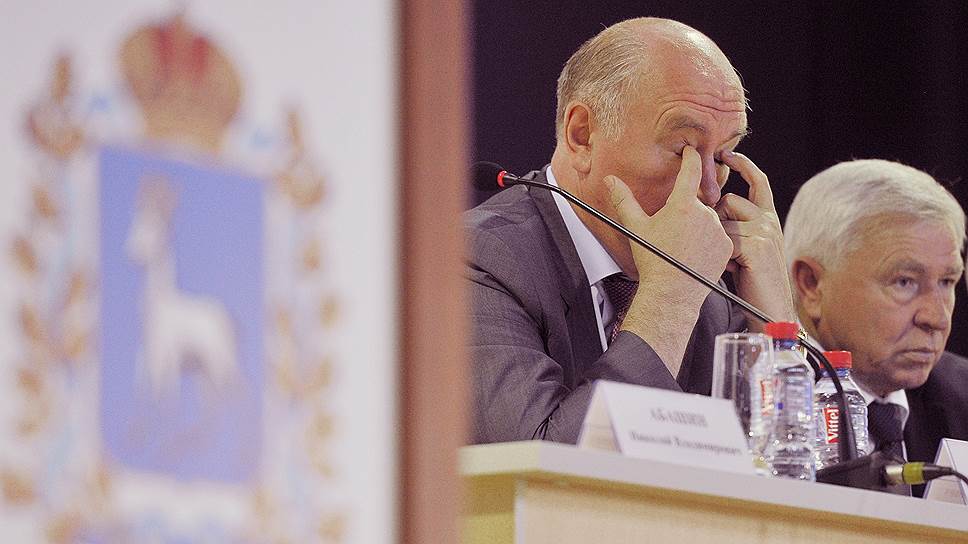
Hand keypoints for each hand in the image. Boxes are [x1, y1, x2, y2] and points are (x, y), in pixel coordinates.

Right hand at [606, 146, 732, 291]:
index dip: (691, 157)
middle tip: (673, 229)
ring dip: (698, 225)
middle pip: (697, 201)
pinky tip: (695, 253)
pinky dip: (709, 241)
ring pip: (709, 219)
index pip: (691, 170)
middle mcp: (704, 214)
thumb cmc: (654, 260)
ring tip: (683, 245)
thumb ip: (624, 199)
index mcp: (682, 205)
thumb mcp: (636, 227)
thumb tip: (611, 181)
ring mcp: (718, 230)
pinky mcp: (726, 246)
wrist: (672, 292)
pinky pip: (719, 236)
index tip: (691, 151)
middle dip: (687, 209)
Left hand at [716, 151, 795, 323]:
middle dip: (716, 220)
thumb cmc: (752, 283)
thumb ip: (734, 228)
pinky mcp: (757, 245)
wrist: (771, 310)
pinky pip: (724, 239)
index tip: (726, 154)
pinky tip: (735, 270)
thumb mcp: (744, 249)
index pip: (757, 182)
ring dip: (718, 243)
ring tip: (733, 265)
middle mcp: (769, 220)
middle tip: (724, 247)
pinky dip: (722, 256)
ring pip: (722, 221)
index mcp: (768, 218)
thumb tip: (712, 211)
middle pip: (730, 201)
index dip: (743, 165)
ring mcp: (765, 231)